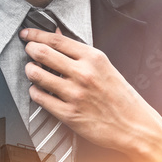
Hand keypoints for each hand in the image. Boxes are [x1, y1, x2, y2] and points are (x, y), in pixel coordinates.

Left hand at [20, 28, 161, 161]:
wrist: (134, 126)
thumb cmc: (121, 98)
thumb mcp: (105, 68)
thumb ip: (80, 53)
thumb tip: (57, 36)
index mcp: (94, 58)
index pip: (56, 40)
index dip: (36, 35)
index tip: (27, 34)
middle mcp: (83, 74)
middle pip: (42, 53)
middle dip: (30, 50)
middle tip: (29, 52)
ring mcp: (75, 94)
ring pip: (37, 75)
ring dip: (30, 71)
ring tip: (34, 72)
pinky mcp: (69, 114)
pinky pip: (40, 98)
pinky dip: (35, 92)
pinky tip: (40, 91)